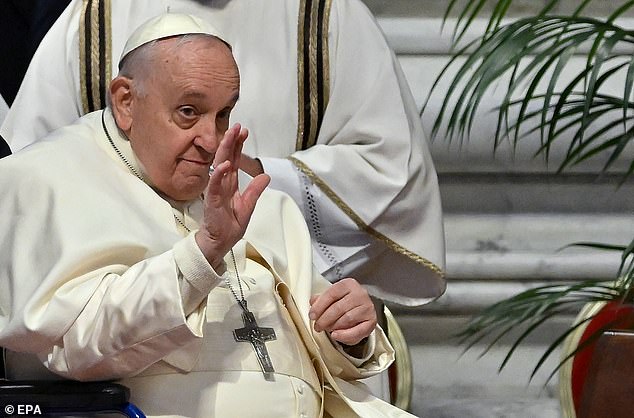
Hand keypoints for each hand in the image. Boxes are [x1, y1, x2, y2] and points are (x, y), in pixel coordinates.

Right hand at [195, 123, 269, 269]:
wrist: (218, 243)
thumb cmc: (229, 226)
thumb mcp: (247, 206)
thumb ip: (255, 191)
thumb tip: (265, 176)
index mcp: (230, 185)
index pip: (234, 160)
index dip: (238, 146)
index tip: (243, 131)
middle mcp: (222, 185)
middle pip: (226, 158)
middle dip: (231, 142)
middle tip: (237, 126)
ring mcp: (215, 191)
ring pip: (219, 167)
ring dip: (225, 151)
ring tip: (230, 136)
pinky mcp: (211, 201)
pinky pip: (214, 186)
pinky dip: (219, 174)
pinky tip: (224, 164)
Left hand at [309, 278, 376, 345]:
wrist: (362, 307)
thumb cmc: (345, 302)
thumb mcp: (333, 296)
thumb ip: (321, 299)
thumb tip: (313, 302)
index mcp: (348, 284)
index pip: (331, 294)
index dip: (319, 306)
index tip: (312, 316)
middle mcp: (360, 294)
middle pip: (338, 308)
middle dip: (324, 319)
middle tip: (318, 326)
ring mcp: (367, 307)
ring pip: (347, 319)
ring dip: (333, 327)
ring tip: (327, 329)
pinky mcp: (372, 321)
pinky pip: (358, 331)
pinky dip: (345, 335)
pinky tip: (336, 335)